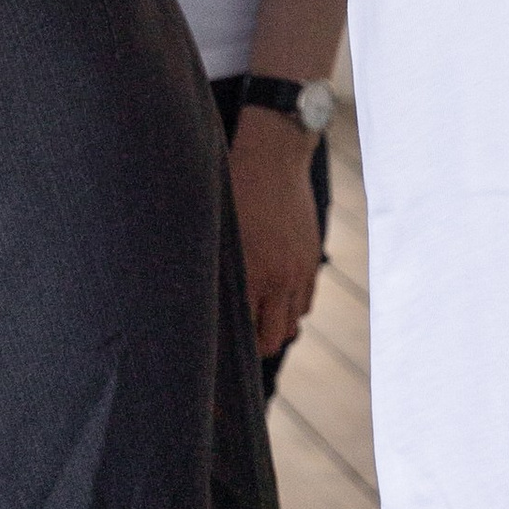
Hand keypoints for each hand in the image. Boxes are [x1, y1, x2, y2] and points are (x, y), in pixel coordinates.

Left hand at [228, 110, 323, 360]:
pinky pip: (306, 301)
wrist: (272, 158)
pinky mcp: (312, 259)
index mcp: (249, 275)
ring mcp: (299, 270)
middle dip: (256, 345)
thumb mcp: (213, 233)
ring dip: (275, 324)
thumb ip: (210, 272)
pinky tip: (273, 295)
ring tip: (255, 315)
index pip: (246, 335)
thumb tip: (196, 306)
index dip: (232, 349)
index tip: (218, 350)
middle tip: (237, 339)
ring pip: (293, 323)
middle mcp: (278, 279)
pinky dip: (291, 306)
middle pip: (274, 339)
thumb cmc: (231, 191)